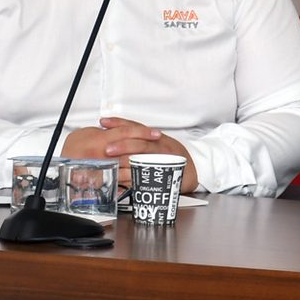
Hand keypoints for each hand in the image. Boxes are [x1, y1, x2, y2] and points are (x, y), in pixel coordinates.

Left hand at [81, 116, 198, 191]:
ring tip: (114, 163)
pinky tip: (126, 178)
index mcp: (156, 137)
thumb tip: (117, 140)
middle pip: (140, 142)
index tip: (104, 122)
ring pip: (145, 157)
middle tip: (107, 148)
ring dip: (128, 160)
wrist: (196, 169)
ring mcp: (164, 159)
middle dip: (122, 144)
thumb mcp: (160, 144)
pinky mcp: (166, 172)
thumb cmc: (176, 156)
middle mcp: (161, 145)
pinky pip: (149, 174)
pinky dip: (137, 177)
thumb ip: (142, 141)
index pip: (136, 126)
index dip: (119, 123)